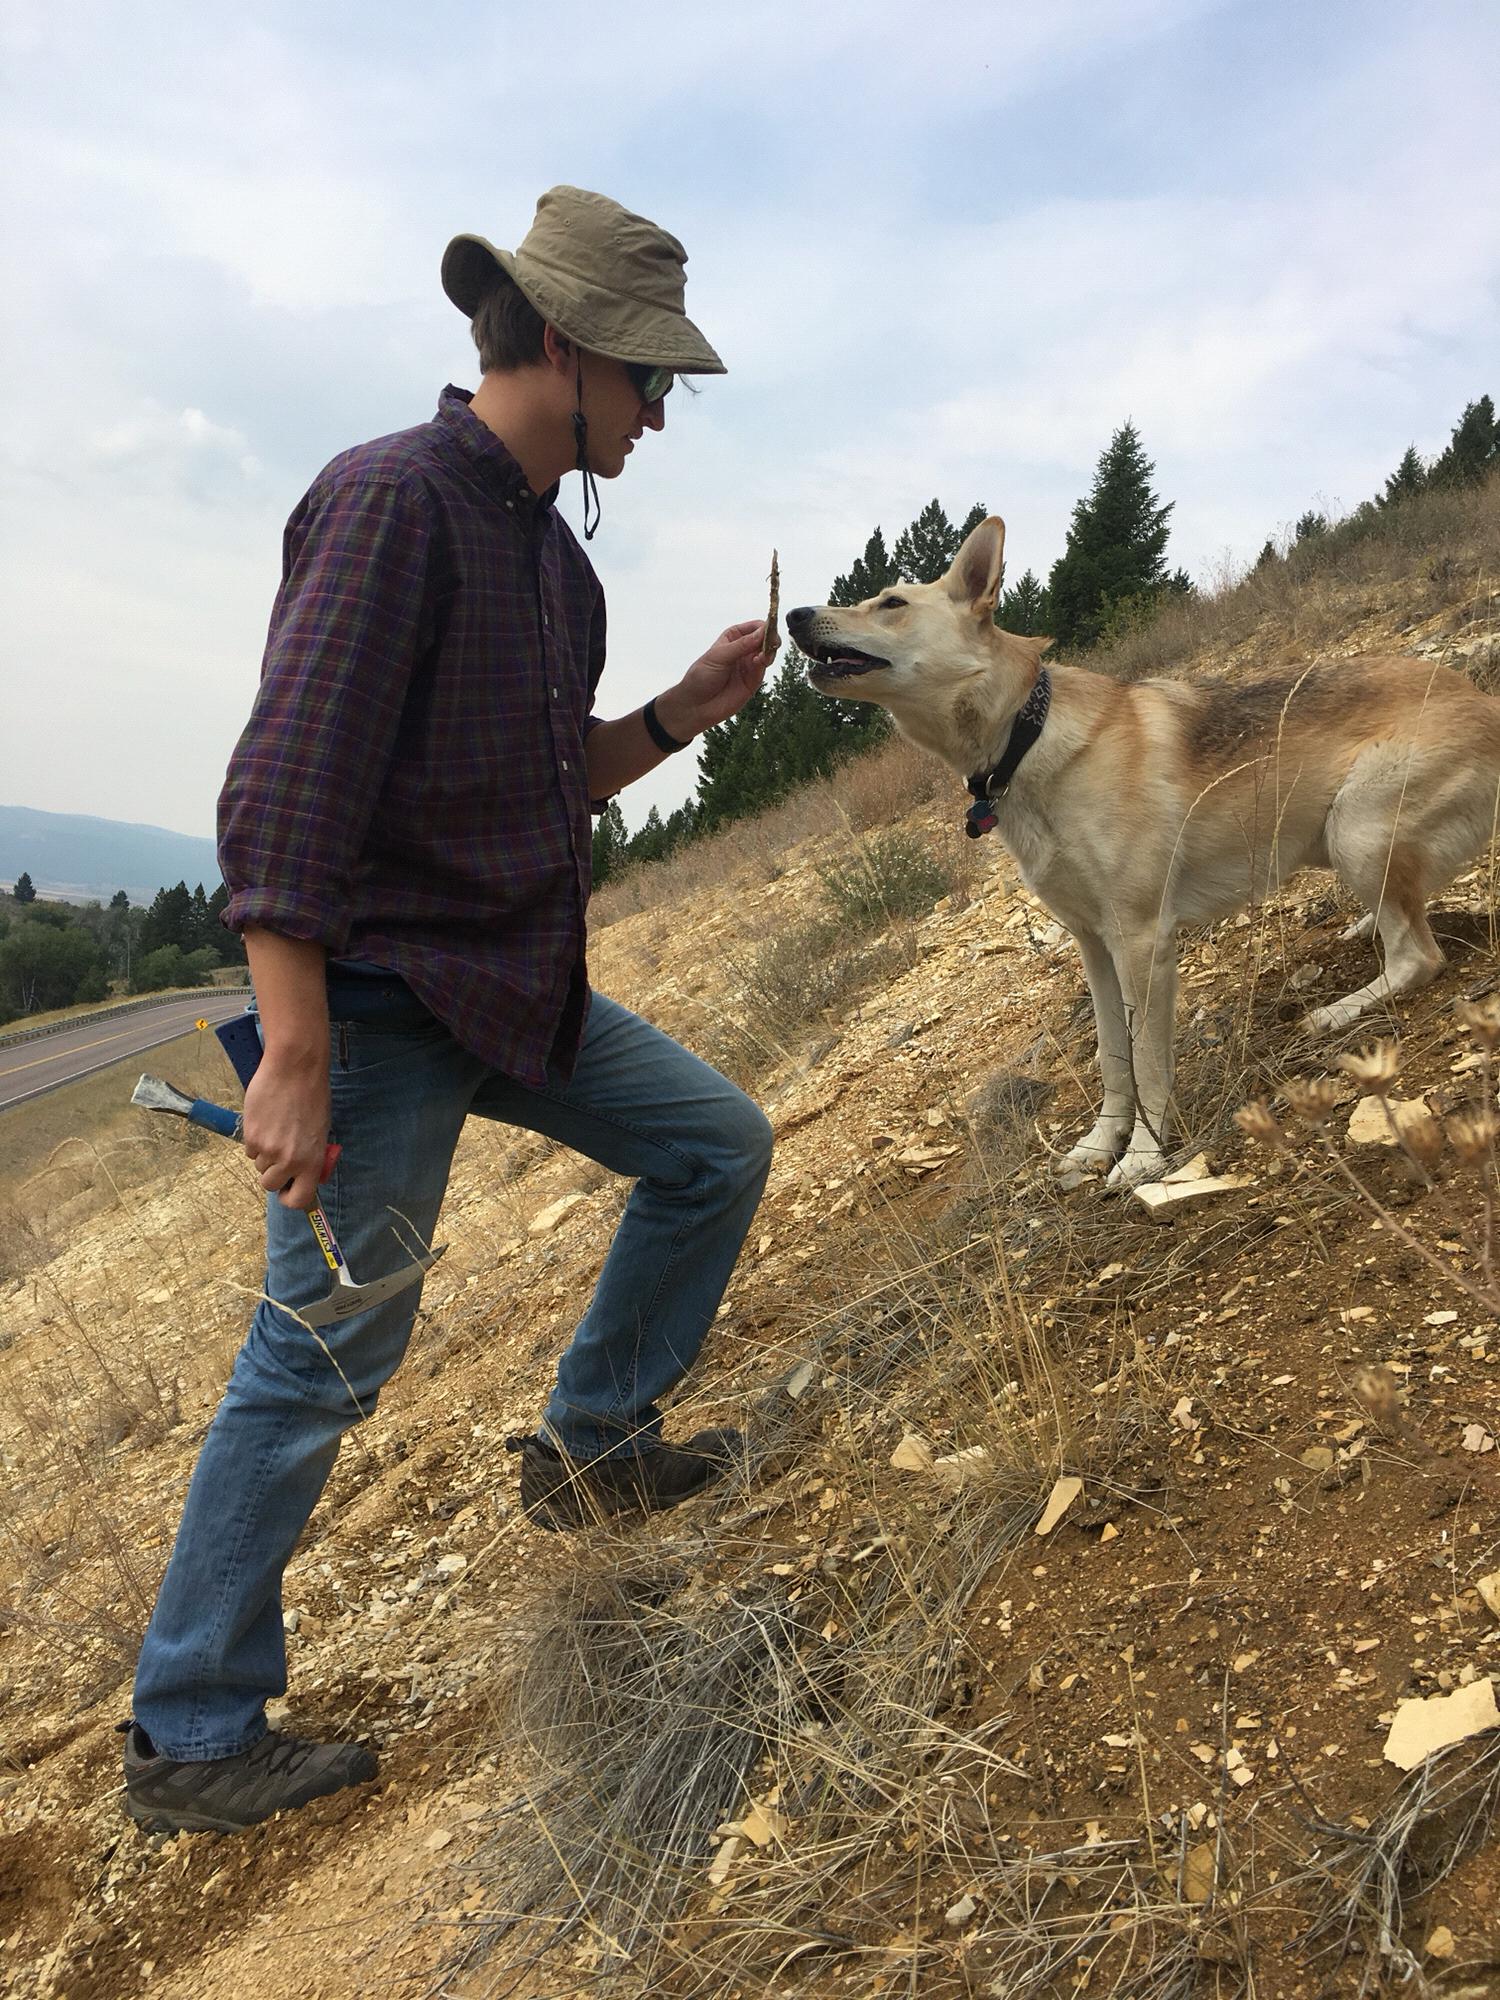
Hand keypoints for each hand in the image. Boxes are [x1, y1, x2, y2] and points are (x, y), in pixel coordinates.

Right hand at [242, 1056, 332, 1210]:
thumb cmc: (312, 1096)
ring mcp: (268, 1149)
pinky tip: (265, 1121)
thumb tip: (300, 1172)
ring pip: (258, 1165)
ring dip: (264, 1154)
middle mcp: (290, 1160)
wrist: (294, 1069)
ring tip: (275, 1129)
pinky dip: (255, 1140)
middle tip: (278, 1156)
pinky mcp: (251, 1136)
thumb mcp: (320, 1131)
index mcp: (311, 1161)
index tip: (287, 1191)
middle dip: (273, 1174)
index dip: (290, 1198)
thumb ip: (310, 1155)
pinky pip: (249, 1150)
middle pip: (270, 1185)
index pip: (299, 1199)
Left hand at [656, 620, 771, 737]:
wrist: (696, 705)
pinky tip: (760, 661)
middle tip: (773, 640)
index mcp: (733, 638)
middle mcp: (744, 650)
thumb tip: (763, 632)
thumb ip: (741, 645)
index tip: (768, 628)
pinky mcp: (753, 681)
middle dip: (770, 638)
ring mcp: (749, 665)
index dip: (763, 626)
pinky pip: (764, 668)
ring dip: (770, 651)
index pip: (754, 627)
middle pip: (765, 639)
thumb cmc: (701, 676)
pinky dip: (765, 662)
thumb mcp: (719, 656)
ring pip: (768, 653)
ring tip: (764, 653)